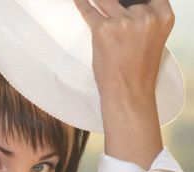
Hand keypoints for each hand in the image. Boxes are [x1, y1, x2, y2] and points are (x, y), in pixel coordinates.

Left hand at [74, 0, 174, 168]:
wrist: (128, 92)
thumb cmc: (138, 71)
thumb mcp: (151, 39)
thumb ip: (144, 20)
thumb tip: (124, 7)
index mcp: (163, 17)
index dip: (135, 0)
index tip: (126, 0)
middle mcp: (145, 16)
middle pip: (126, 0)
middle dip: (117, 8)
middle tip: (111, 19)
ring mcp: (123, 21)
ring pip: (106, 1)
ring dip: (99, 3)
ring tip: (94, 3)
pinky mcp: (103, 29)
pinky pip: (89, 10)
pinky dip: (81, 4)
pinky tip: (78, 0)